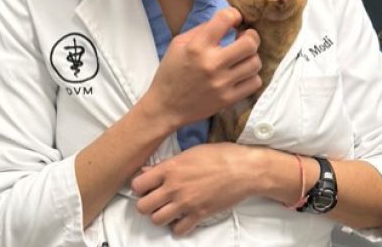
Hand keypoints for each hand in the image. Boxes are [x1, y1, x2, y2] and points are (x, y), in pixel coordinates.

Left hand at [131, 143, 253, 234]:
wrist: (244, 169)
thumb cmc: (219, 155)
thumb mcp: (190, 152)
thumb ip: (166, 164)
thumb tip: (147, 170)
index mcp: (170, 168)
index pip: (137, 184)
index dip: (139, 187)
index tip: (146, 187)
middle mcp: (174, 187)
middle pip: (142, 207)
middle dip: (145, 204)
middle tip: (155, 200)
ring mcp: (186, 203)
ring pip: (156, 220)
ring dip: (160, 216)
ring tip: (168, 209)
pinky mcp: (199, 215)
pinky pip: (178, 230)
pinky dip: (178, 226)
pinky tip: (182, 217)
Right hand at [140, 7, 261, 128]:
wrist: (165, 107)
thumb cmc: (171, 73)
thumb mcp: (178, 44)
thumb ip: (201, 30)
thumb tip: (226, 22)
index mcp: (197, 46)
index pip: (225, 19)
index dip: (234, 14)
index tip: (235, 19)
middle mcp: (212, 63)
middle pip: (249, 43)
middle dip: (251, 36)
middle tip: (246, 37)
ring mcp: (222, 83)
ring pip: (255, 63)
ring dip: (251, 57)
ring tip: (242, 57)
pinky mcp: (228, 99)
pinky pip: (254, 83)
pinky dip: (251, 76)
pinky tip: (242, 74)